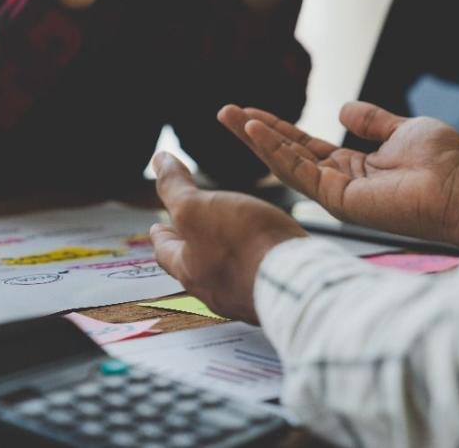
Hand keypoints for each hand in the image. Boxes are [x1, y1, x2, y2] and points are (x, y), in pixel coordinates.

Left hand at [151, 152, 306, 323]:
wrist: (299, 281)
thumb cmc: (243, 245)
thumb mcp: (195, 208)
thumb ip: (175, 188)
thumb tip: (159, 161)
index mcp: (189, 271)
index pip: (165, 251)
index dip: (161, 235)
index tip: (158, 227)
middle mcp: (215, 291)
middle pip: (194, 266)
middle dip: (191, 249)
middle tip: (189, 235)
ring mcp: (246, 296)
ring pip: (226, 274)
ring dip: (222, 257)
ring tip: (227, 242)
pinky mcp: (275, 294)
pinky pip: (257, 277)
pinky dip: (254, 264)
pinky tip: (264, 255)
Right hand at [218, 102, 458, 246]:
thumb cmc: (443, 163)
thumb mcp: (402, 130)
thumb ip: (372, 121)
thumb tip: (342, 109)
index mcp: (350, 168)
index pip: (302, 146)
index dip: (276, 128)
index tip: (249, 111)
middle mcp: (335, 182)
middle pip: (284, 153)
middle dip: (252, 132)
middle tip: (223, 112)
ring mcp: (332, 192)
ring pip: (282, 162)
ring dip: (254, 139)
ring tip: (229, 116)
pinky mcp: (335, 198)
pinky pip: (296, 170)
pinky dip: (273, 149)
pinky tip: (255, 129)